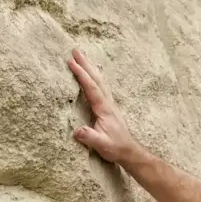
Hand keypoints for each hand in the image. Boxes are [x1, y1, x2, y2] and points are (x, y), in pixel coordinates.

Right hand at [68, 48, 137, 163]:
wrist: (129, 151)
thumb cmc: (115, 148)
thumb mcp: (101, 145)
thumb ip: (90, 137)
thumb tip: (77, 131)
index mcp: (104, 109)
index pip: (91, 88)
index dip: (81, 74)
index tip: (71, 62)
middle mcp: (108, 103)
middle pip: (96, 79)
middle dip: (85, 64)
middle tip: (75, 50)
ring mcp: (109, 104)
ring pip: (100, 80)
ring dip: (90, 67)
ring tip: (82, 56)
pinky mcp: (109, 107)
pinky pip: (101, 86)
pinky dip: (95, 76)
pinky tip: (94, 73)